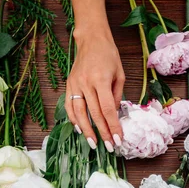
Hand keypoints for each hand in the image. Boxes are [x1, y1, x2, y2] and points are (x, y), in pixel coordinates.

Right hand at [65, 27, 124, 152]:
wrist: (91, 40)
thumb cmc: (109, 56)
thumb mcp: (120, 74)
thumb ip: (117, 95)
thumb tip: (114, 115)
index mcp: (100, 80)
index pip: (107, 109)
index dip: (113, 126)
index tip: (118, 139)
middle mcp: (85, 83)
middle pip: (94, 114)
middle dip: (102, 133)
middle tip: (108, 147)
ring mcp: (75, 84)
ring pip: (79, 113)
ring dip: (86, 130)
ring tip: (93, 143)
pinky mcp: (69, 84)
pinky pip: (69, 106)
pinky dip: (73, 119)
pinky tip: (79, 129)